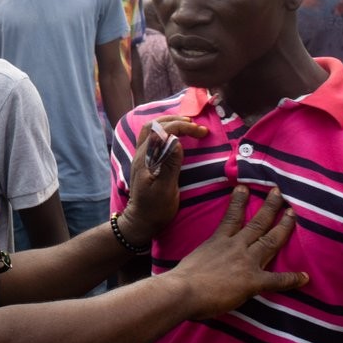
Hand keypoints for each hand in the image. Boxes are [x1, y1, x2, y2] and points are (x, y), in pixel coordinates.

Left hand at [120, 116, 207, 245]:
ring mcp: (141, 156)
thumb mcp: (166, 189)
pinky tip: (175, 135)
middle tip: (197, 126)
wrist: (140, 221)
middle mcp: (140, 153)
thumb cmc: (155, 209)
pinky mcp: (144, 161)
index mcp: (145, 158)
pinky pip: (152, 138)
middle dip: (177, 121)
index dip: (183, 127)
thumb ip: (170, 165)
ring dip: (169, 123)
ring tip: (187, 125)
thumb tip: (175, 140)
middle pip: (154, 125)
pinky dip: (164, 131)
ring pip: (151, 129)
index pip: (162, 131)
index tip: (202, 132)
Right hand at [168, 185, 308, 319]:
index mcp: (218, 240)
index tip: (244, 187)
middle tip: (279, 193)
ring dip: (284, 227)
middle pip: (257, 223)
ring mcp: (246, 262)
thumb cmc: (182, 278)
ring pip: (270, 241)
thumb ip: (205, 256)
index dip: (239, 201)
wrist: (183, 290)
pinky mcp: (253, 281)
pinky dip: (292, 279)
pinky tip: (304, 277)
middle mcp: (235, 246)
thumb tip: (205, 263)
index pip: (231, 217)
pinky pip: (277, 280)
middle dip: (270, 206)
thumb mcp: (193, 258)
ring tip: (293, 214)